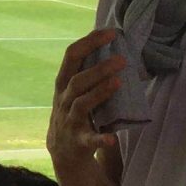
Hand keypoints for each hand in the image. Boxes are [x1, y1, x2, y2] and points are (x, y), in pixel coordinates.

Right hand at [47, 30, 124, 169]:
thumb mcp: (75, 90)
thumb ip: (89, 71)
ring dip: (99, 93)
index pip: (72, 56)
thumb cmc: (75, 112)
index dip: (89, 42)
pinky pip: (89, 140)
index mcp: (64, 83)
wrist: (63, 152)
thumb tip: (117, 46)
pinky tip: (112, 139)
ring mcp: (70, 121)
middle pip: (77, 80)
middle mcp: (64, 100)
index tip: (111, 33)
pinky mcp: (79, 142)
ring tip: (118, 82)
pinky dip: (100, 139)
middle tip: (122, 59)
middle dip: (98, 69)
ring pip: (81, 104)